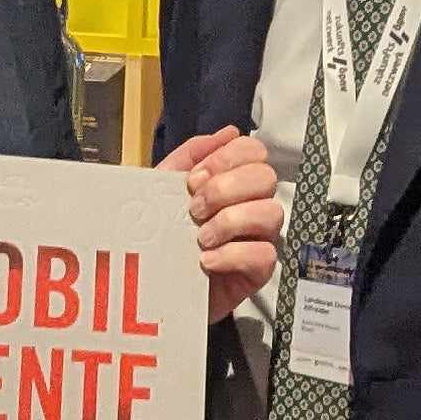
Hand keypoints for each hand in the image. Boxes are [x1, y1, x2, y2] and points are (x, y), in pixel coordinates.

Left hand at [158, 125, 283, 324]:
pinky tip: (207, 261)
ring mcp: (258, 238)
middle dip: (226, 189)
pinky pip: (265, 254)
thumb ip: (190, 155)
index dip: (227, 159)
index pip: (254, 152)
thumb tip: (228, 132)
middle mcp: (251, 205)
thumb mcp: (163, 187)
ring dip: (230, 222)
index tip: (195, 180)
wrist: (149, 287)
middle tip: (195, 209)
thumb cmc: (161, 235)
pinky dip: (233, 255)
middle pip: (265, 178)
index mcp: (232, 181)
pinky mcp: (257, 271)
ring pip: (271, 214)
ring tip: (200, 238)